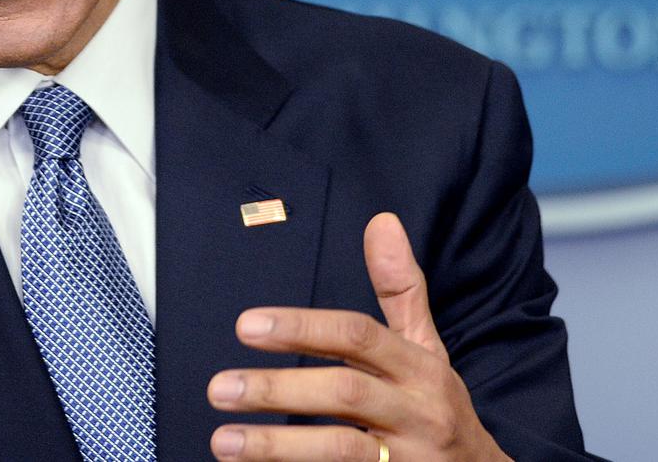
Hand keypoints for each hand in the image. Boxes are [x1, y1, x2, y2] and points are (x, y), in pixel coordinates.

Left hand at [206, 213, 511, 460]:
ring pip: (341, 451)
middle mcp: (416, 412)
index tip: (245, 326)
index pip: (357, 336)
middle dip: (278, 390)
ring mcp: (408, 460)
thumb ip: (400, 289)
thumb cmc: (438, 407)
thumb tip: (381, 220)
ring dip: (278, 446)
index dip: (301, 327)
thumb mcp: (428, 348)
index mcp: (419, 368)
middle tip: (218, 387)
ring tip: (223, 440)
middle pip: (345, 393)